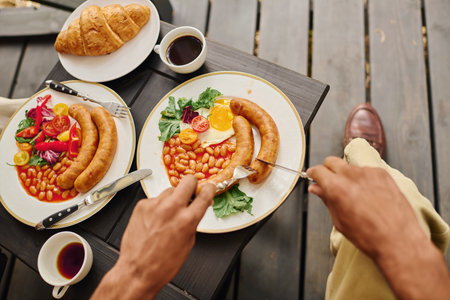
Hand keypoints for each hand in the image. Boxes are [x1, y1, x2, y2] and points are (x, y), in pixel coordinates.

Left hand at [91, 175, 215, 299]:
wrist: (138, 271)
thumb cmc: (162, 264)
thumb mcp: (188, 243)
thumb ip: (193, 221)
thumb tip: (197, 208)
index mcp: (187, 219)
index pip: (205, 194)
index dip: (209, 189)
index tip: (209, 188)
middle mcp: (172, 208)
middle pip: (188, 180)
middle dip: (191, 185)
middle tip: (190, 193)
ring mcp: (155, 205)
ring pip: (170, 190)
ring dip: (172, 199)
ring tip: (168, 214)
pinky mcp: (142, 205)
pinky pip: (155, 199)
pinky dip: (157, 206)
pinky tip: (155, 219)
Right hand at [306, 156, 419, 257]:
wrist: (398, 240)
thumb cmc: (370, 236)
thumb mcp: (340, 220)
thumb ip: (327, 200)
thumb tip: (317, 189)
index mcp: (337, 187)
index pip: (318, 170)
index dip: (313, 175)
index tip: (314, 177)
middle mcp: (352, 176)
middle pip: (332, 161)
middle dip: (328, 170)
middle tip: (330, 183)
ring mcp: (369, 173)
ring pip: (350, 166)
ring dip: (347, 176)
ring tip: (354, 195)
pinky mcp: (383, 174)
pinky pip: (367, 171)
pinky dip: (364, 179)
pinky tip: (368, 194)